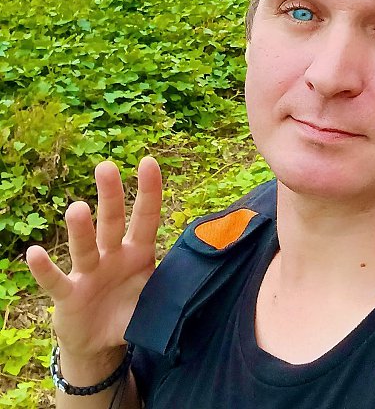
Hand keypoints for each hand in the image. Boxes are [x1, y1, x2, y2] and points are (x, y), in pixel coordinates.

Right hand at [26, 156, 161, 360]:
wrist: (101, 343)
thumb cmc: (130, 309)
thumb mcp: (156, 296)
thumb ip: (174, 282)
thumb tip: (210, 271)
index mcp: (138, 252)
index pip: (146, 217)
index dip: (149, 191)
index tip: (148, 161)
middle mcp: (112, 255)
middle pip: (112, 221)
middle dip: (111, 195)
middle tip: (107, 167)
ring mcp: (89, 273)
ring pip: (85, 247)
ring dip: (81, 229)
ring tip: (78, 209)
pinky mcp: (68, 296)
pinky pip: (55, 281)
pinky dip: (44, 269)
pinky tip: (34, 254)